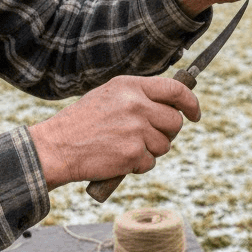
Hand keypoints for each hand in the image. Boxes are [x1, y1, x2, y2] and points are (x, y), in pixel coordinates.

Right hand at [29, 76, 200, 189]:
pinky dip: (138, 165)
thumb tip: (173, 106)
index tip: (195, 114)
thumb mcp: (109, 96)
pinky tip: (118, 158)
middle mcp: (136, 105)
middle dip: (167, 133)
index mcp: (130, 86)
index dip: (191, 103)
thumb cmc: (82, 123)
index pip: (175, 90)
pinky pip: (150, 163)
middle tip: (148, 137)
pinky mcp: (132, 154)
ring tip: (124, 147)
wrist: (55, 147)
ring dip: (150, 151)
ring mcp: (135, 130)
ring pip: (164, 145)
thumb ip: (139, 97)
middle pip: (174, 122)